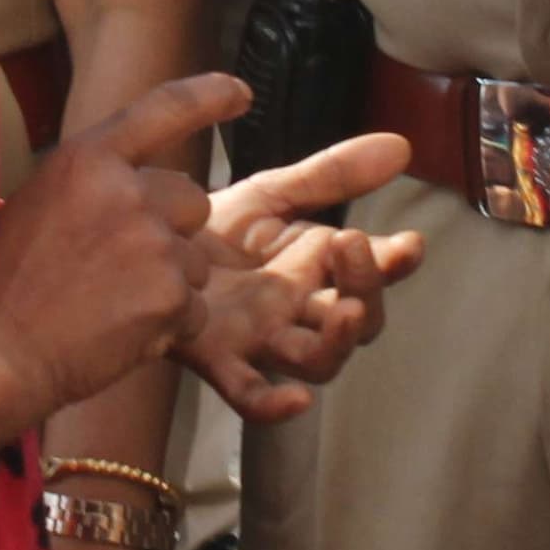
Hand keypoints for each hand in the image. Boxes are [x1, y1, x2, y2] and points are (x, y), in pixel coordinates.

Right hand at [0, 73, 238, 434]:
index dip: (209, 96)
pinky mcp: (171, 297)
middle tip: (125, 265)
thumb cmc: (0, 285)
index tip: (240, 92)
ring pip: (194, 259)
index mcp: (87, 159)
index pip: (164, 108)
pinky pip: (194, 309)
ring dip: (169, 283)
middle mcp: (127, 192)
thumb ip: (87, 183)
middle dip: (171, 229)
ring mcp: (154, 244)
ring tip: (113, 305)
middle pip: (191, 199)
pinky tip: (122, 334)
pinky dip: (168, 326)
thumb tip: (121, 181)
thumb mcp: (32, 203)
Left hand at [182, 131, 426, 421]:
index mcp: (317, 268)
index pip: (373, 273)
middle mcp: (298, 310)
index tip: (410, 244)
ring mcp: (262, 339)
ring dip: (338, 341)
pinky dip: (275, 405)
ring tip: (345, 311)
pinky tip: (297, 400)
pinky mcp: (218, 359)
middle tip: (354, 247)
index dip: (394, 263)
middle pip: (355, 322)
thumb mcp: (274, 193)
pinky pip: (252, 396)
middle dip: (366, 290)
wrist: (139, 242)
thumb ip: (331, 174)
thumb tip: (402, 145)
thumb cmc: (214, 229)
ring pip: (316, 359)